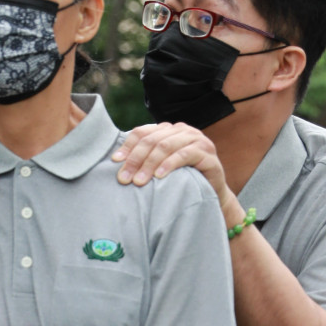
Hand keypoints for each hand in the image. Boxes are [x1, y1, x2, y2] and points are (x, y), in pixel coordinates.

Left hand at [110, 123, 234, 214]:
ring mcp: (197, 139)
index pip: (142, 132)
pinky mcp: (208, 153)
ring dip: (149, 164)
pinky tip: (159, 176)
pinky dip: (170, 165)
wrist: (211, 195)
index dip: (127, 146)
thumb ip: (144, 160)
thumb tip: (115, 162)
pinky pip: (185, 155)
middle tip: (124, 179)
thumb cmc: (182, 181)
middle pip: (152, 140)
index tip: (115, 162)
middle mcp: (182, 131)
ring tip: (138, 181)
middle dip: (135, 160)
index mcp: (168, 130)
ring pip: (166, 146)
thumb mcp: (160, 168)